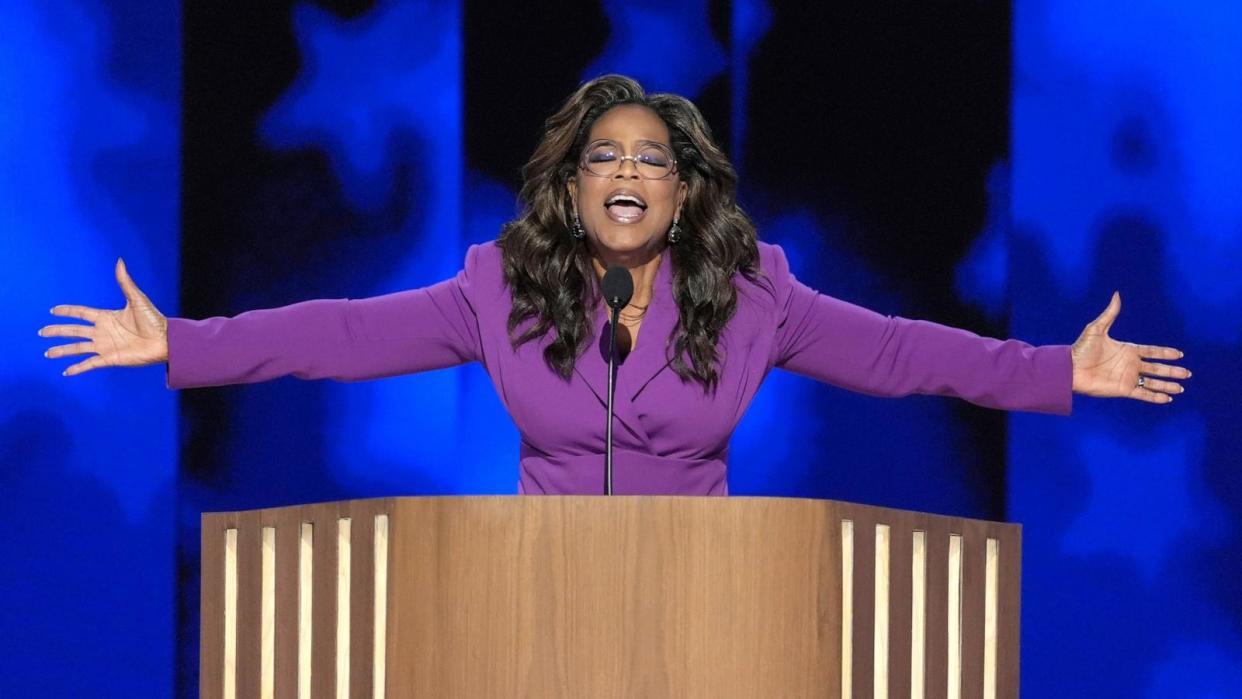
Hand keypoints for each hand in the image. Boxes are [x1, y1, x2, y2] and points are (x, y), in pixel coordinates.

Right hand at [39, 258, 168, 375]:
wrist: (165, 340)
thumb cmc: (154, 320)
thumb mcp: (137, 299)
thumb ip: (125, 282)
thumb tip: (120, 261)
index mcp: (107, 317)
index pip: (81, 313)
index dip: (67, 311)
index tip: (53, 310)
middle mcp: (103, 332)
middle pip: (74, 330)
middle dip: (57, 331)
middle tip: (41, 332)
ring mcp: (105, 346)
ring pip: (77, 348)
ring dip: (62, 351)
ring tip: (47, 353)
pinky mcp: (109, 358)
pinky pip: (89, 364)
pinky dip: (77, 368)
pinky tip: (66, 372)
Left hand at [1070, 292, 1189, 403]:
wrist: (1070, 369)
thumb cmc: (1081, 349)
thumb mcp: (1096, 328)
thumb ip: (1110, 314)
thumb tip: (1116, 294)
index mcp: (1127, 350)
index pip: (1152, 351)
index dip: (1165, 353)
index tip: (1179, 354)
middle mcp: (1130, 364)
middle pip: (1157, 368)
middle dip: (1172, 371)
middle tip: (1188, 373)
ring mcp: (1128, 377)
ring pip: (1153, 383)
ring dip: (1167, 385)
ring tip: (1181, 388)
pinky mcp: (1123, 389)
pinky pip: (1143, 394)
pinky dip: (1155, 397)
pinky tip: (1167, 399)